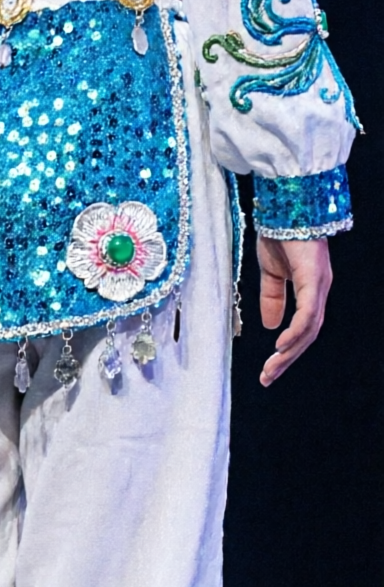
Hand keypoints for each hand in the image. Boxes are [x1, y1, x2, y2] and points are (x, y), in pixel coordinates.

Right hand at [255, 233, 332, 387]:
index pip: (304, 328)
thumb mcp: (270, 273)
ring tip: (272, 368)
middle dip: (288, 359)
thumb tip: (270, 327)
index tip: (269, 368)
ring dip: (290, 352)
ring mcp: (319, 286)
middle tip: (267, 378)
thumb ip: (272, 298)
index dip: (288, 350)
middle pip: (308, 335)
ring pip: (310, 329)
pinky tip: (282, 346)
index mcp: (310, 290)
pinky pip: (308, 313)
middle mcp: (319, 291)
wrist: (285, 208)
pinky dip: (296, 332)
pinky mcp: (314, 280)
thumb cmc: (279, 234)